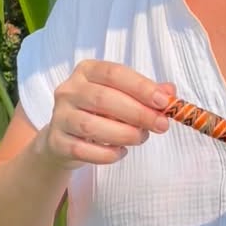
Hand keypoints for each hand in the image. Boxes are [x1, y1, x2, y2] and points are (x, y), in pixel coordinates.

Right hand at [38, 60, 174, 170]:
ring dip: (124, 134)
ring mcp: (59, 116)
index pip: (114, 73)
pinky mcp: (56, 142)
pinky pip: (82, 150)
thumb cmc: (100, 112)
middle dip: (138, 113)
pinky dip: (106, 154)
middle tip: (161, 125)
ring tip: (141, 138)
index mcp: (87, 71)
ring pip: (92, 126)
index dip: (141, 87)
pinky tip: (120, 152)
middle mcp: (69, 90)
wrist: (65, 138)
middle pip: (103, 99)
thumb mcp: (123, 96)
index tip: (164, 101)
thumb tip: (170, 92)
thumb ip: (147, 93)